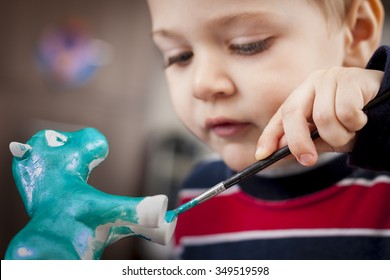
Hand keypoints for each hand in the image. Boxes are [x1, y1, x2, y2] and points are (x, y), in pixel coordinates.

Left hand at [255, 67, 383, 165]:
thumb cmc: (355, 122)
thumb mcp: (328, 136)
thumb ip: (307, 141)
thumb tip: (279, 151)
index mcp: (304, 95)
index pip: (280, 116)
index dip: (269, 136)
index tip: (261, 156)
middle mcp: (313, 82)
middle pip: (293, 114)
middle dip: (298, 142)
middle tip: (308, 161)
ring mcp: (331, 77)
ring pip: (323, 118)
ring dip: (340, 135)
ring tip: (352, 130)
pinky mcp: (351, 77)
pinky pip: (346, 112)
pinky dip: (356, 123)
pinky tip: (364, 118)